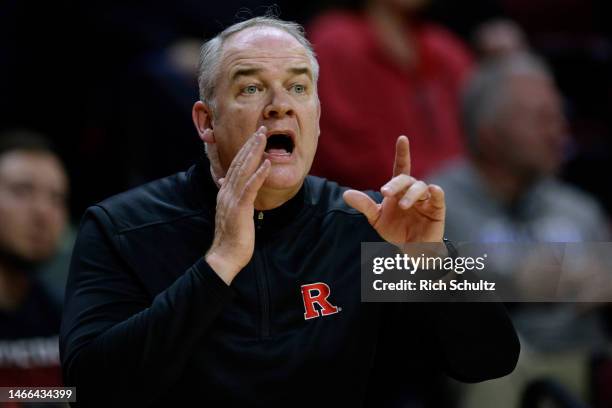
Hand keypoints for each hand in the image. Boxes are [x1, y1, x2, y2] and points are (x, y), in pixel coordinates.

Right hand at [205, 126, 270, 284]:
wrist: (225, 255)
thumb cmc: (231, 236)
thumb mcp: (229, 211)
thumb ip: (228, 194)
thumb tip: (224, 180)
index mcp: (225, 192)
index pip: (235, 165)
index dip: (245, 150)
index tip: (255, 136)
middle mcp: (226, 191)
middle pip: (239, 163)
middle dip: (251, 144)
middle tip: (261, 129)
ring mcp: (232, 199)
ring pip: (243, 170)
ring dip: (254, 153)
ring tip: (263, 138)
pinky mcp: (240, 208)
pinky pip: (250, 188)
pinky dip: (258, 174)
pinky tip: (266, 163)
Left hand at [343, 136, 444, 244]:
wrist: (411, 249)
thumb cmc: (396, 230)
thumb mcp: (376, 218)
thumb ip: (364, 205)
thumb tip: (346, 194)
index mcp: (399, 189)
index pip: (401, 167)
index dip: (402, 153)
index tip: (402, 138)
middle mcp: (413, 191)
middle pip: (406, 180)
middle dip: (396, 184)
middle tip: (385, 193)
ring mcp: (426, 199)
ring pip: (420, 188)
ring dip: (411, 194)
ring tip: (402, 205)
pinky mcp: (437, 210)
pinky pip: (438, 198)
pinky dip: (437, 193)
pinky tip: (434, 190)